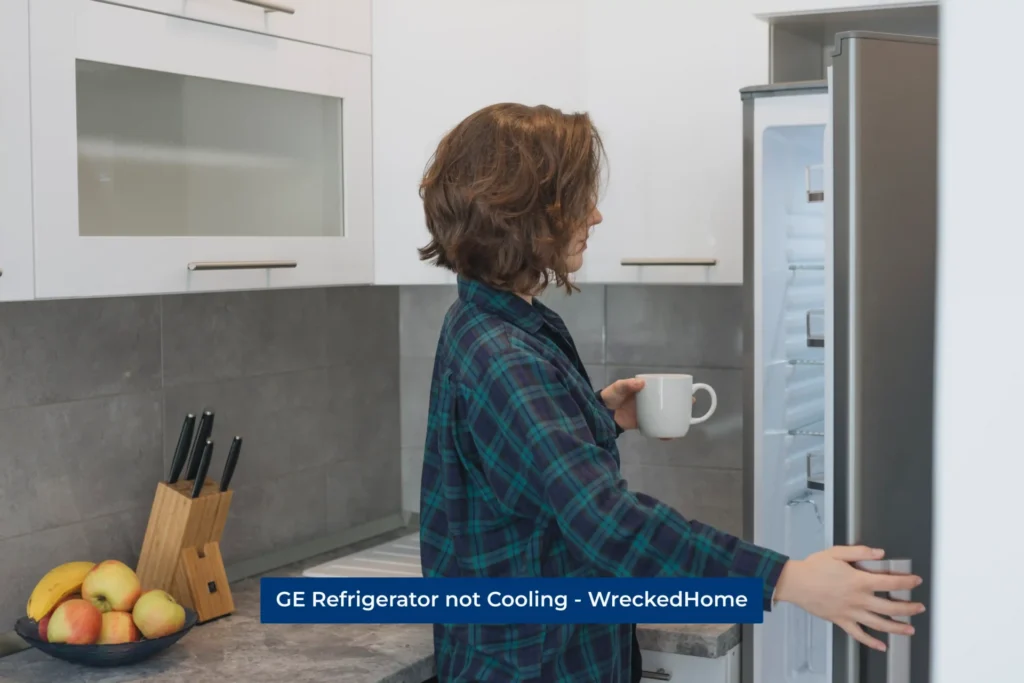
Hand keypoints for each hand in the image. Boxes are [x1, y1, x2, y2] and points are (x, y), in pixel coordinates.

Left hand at [599, 378, 694, 434]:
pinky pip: (655, 428)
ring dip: (674, 420)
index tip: (687, 392)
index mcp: (645, 390)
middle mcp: (648, 401)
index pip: (663, 388)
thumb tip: (641, 383)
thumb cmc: (610, 396)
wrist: (599, 413)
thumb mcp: (618, 387)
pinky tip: (669, 436)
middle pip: (667, 402)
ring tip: (682, 424)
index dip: (676, 390)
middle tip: (689, 408)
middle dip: (679, 405)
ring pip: (664, 416)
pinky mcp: (642, 424)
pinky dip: (662, 432)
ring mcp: (646, 413)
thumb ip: (627, 384)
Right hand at [774, 546, 924, 651]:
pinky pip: (859, 634)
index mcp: (859, 581)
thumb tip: (879, 553)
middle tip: (918, 607)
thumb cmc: (813, 568)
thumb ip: (860, 552)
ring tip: (909, 629)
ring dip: (897, 628)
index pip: (890, 583)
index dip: (907, 582)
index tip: (915, 581)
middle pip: (891, 607)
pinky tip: (881, 645)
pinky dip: (871, 642)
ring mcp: (850, 612)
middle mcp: (858, 599)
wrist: (795, 583)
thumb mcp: (837, 553)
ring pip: (879, 624)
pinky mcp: (841, 620)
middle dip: (909, 608)